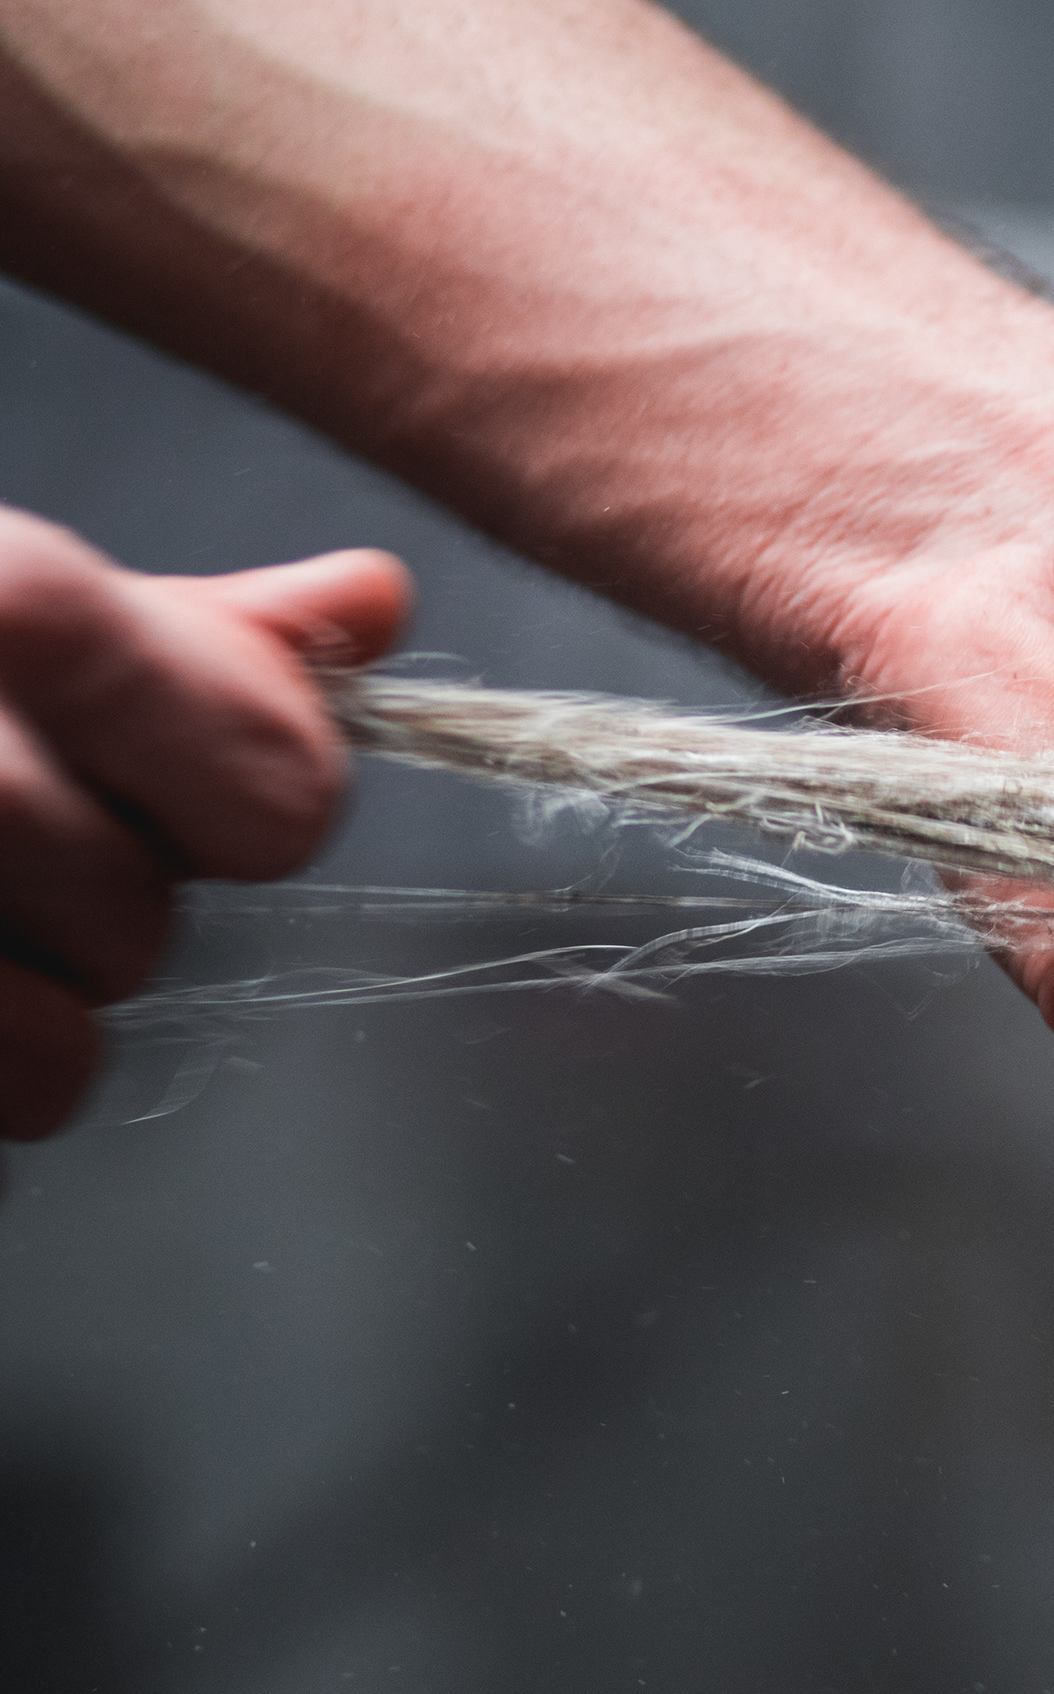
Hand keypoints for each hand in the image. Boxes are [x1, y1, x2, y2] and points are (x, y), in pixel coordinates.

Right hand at [0, 508, 408, 1142]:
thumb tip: (376, 600)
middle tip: (2, 843)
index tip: (167, 785)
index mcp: (14, 606)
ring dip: (23, 996)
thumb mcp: (8, 604)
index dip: (241, 809)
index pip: (275, 793)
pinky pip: (5, 1092)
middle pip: (147, 924)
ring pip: (60, 1042)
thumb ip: (187, 631)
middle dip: (96, 905)